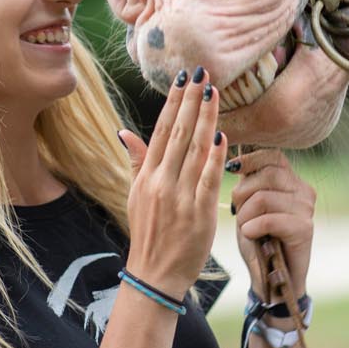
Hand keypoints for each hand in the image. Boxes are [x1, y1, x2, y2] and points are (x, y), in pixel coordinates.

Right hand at [118, 68, 228, 296]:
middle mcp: (160, 183)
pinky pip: (208, 178)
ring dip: (206, 119)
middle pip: (179, 133)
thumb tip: (125, 132)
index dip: (173, 103)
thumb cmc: (149, 234)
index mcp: (146, 177)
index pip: (161, 130)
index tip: (183, 79)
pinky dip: (216, 156)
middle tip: (203, 73)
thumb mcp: (136, 196)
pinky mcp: (198, 213)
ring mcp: (179, 198)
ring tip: (215, 93)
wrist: (155, 275)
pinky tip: (223, 135)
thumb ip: (136, 162)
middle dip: (191, 101)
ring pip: (195, 150)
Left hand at [230, 150, 315, 303]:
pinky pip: (269, 219)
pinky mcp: (304, 228)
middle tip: (237, 213)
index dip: (249, 160)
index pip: (272, 156)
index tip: (230, 169)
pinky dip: (253, 228)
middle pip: (266, 175)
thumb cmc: (259, 241)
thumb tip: (231, 157)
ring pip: (263, 197)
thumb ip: (247, 183)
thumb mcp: (248, 206)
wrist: (274, 278)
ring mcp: (307, 209)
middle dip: (242, 193)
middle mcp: (304, 191)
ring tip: (246, 228)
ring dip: (245, 215)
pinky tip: (252, 236)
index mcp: (292, 181)